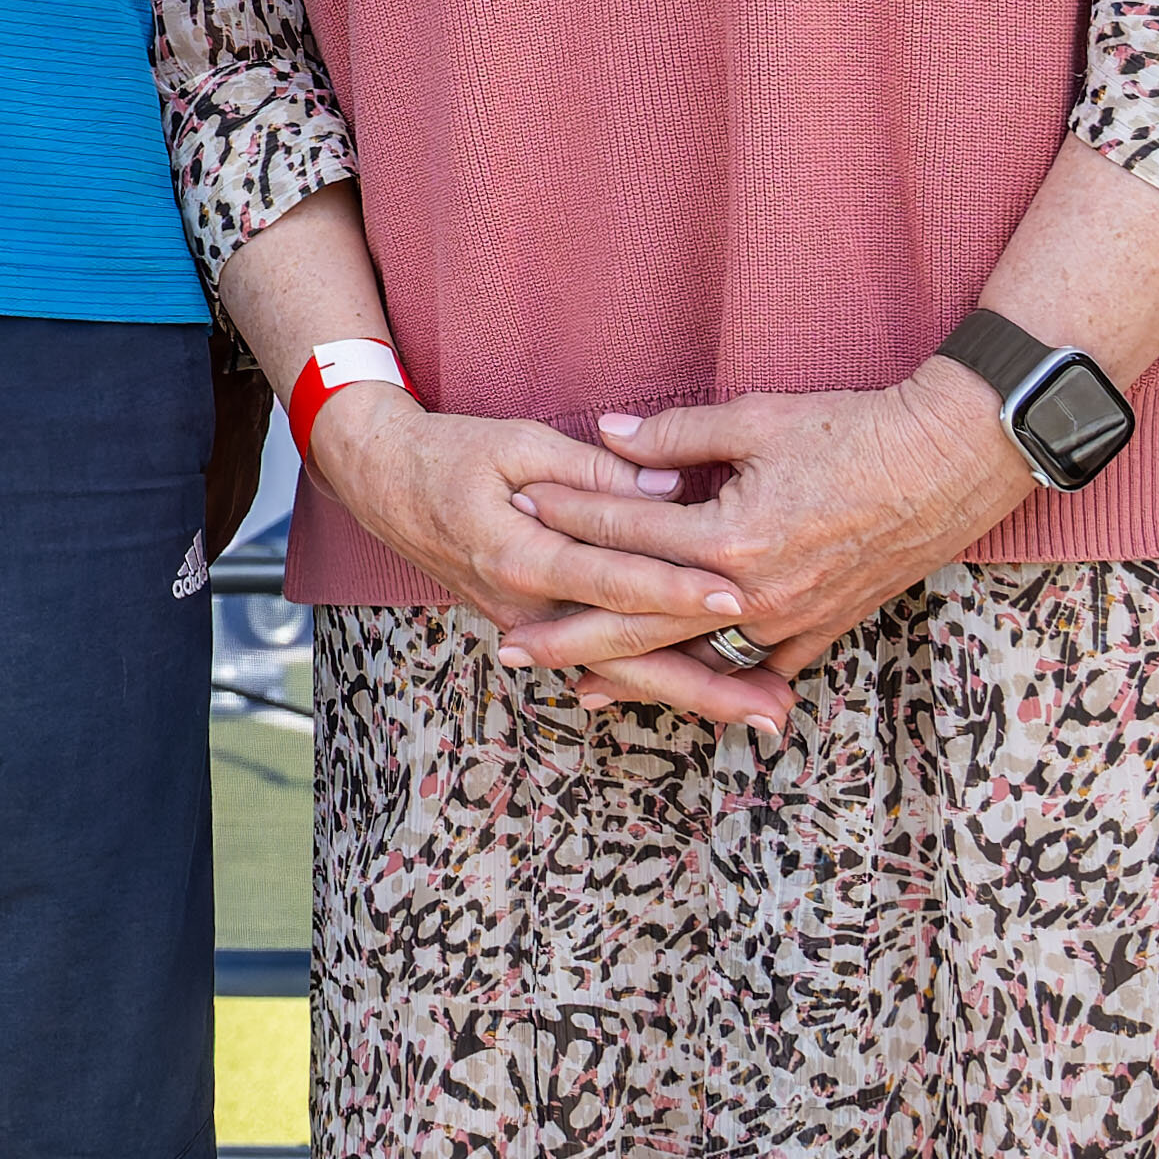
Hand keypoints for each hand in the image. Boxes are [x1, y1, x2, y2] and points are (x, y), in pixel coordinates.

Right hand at [303, 388, 785, 733]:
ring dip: (694, 698)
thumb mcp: (518, 442)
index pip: (614, 580)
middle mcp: (527, 606)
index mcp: (520, 555)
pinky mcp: (536, 627)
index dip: (677, 589)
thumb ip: (595, 471)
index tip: (738, 596)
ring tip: (764, 716)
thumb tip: (669, 488)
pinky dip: (655, 685)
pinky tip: (706, 700)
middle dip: (708, 684)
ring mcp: (530, 625)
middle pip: (628, 658)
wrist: (382, 482)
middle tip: (776, 707)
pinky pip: (603, 665)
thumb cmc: (451, 453)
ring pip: (621, 675)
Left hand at [508, 365, 1038, 677]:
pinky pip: (762, 666)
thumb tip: (606, 435)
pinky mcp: (827, 625)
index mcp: (732, 537)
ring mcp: (795, 617)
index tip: (515, 516)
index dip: (567, 519)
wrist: (952, 462)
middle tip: (511, 647)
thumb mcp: (756, 418)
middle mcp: (758, 593)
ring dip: (639, 674)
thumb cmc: (855, 431)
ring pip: (699, 657)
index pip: (627, 533)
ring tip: (579, 690)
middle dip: (574, 635)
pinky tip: (684, 696)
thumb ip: (674, 435)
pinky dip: (719, 681)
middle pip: (645, 620)